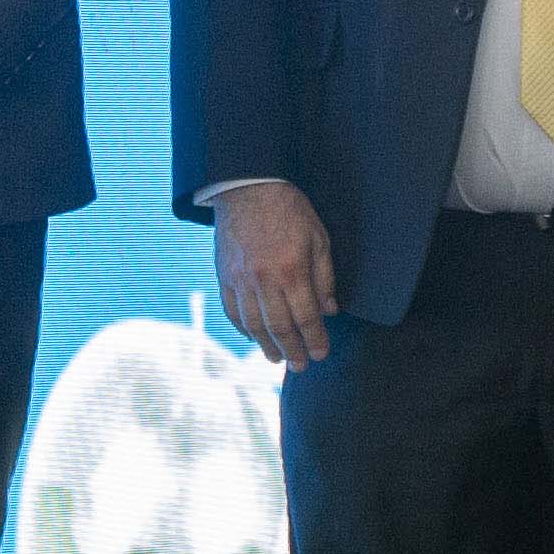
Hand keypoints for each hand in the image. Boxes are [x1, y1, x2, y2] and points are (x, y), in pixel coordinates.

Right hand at [216, 179, 337, 368]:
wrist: (247, 187)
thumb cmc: (288, 209)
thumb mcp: (318, 238)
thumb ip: (324, 278)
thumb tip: (329, 310)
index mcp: (291, 271)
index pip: (305, 317)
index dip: (315, 339)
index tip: (321, 354)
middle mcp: (263, 281)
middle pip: (279, 327)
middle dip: (292, 351)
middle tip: (301, 367)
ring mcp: (240, 280)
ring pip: (253, 324)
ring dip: (266, 345)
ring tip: (276, 358)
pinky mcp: (224, 275)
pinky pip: (232, 310)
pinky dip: (242, 328)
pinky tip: (252, 337)